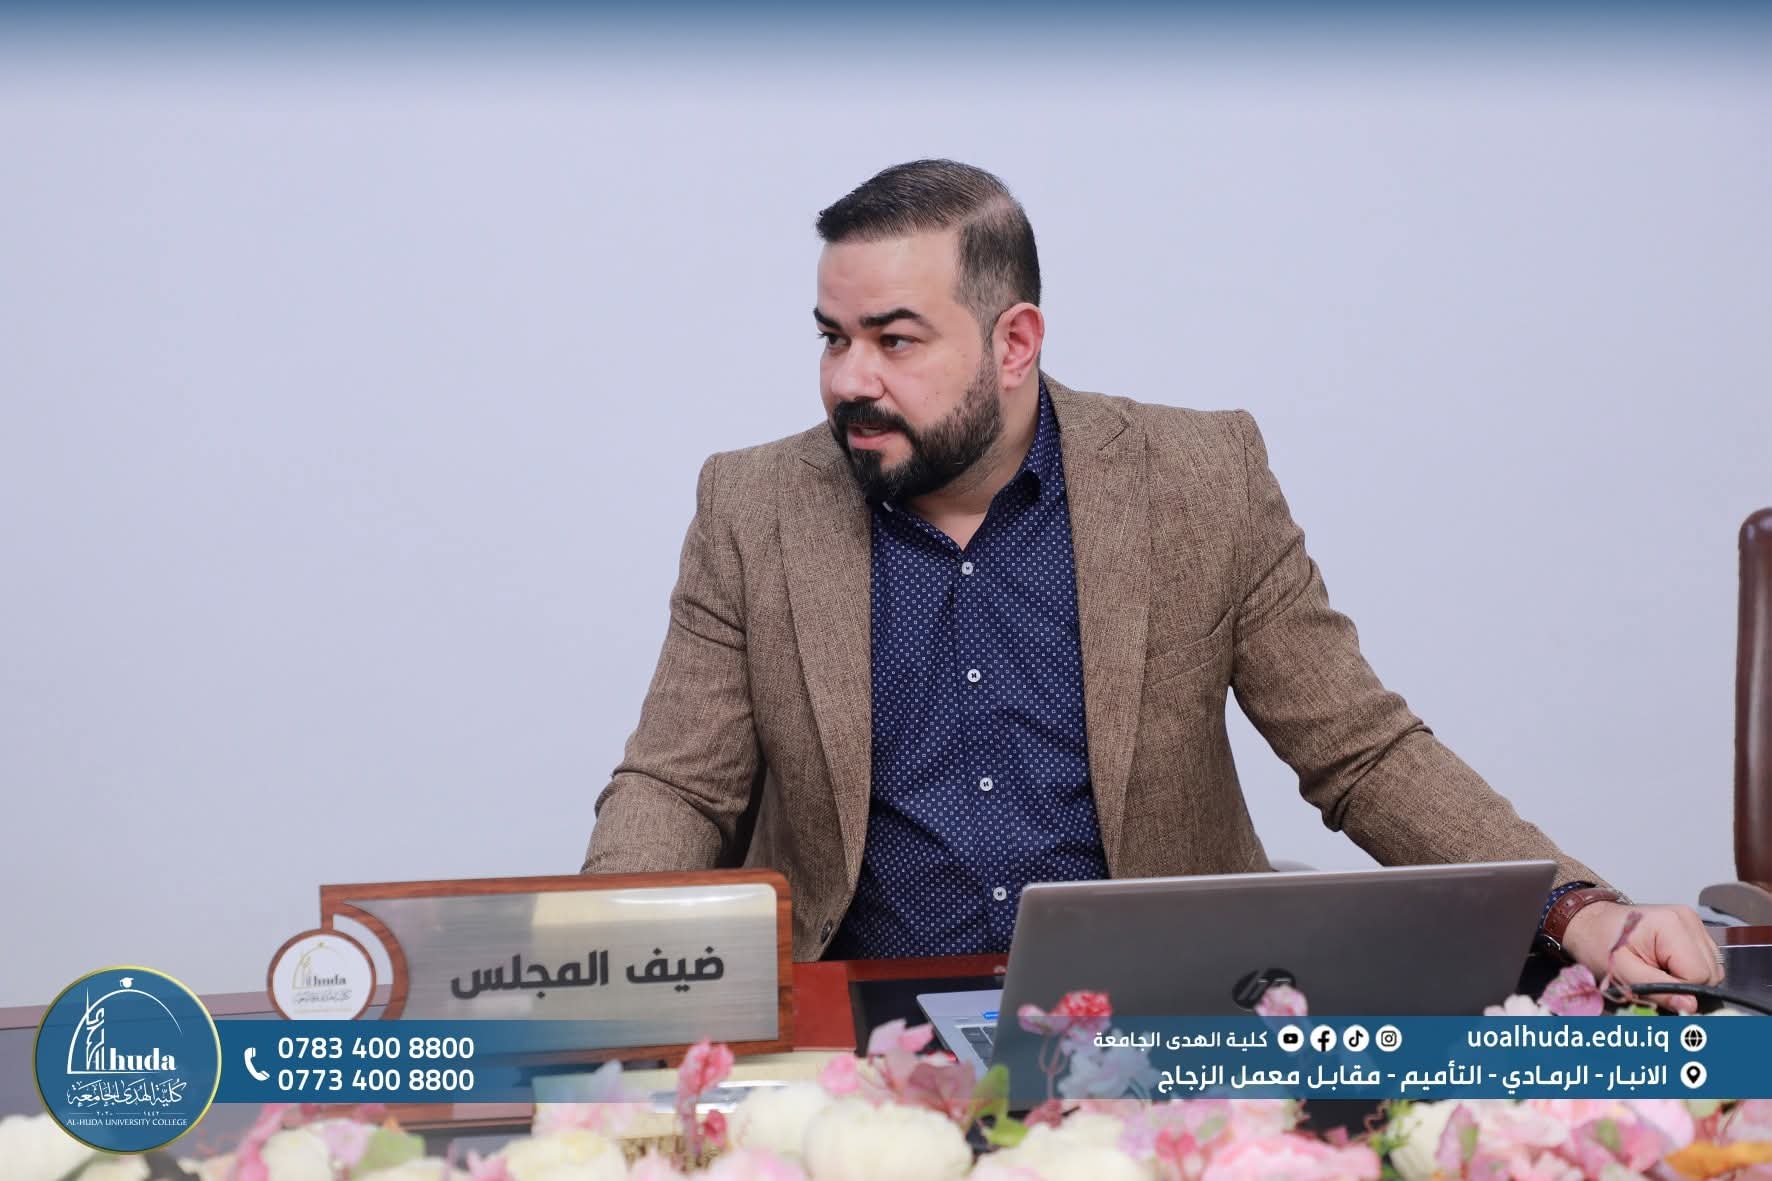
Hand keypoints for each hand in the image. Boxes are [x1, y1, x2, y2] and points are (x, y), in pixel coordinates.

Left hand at [1560, 901, 1722, 1013]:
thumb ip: (1657, 990)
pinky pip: (1705, 961)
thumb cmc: (1599, 943)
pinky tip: (1664, 964)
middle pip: (1710, 972)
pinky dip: (1687, 970)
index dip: (1678, 989)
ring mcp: (1693, 923)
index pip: (1699, 975)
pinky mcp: (1692, 930)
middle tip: (1652, 977)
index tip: (1653, 985)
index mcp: (1672, 925)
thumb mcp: (1621, 971)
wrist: (1588, 923)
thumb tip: (1690, 1006)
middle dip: (1684, 984)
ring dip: (1687, 978)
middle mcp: (1688, 920)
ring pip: (1712, 969)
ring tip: (1656, 969)